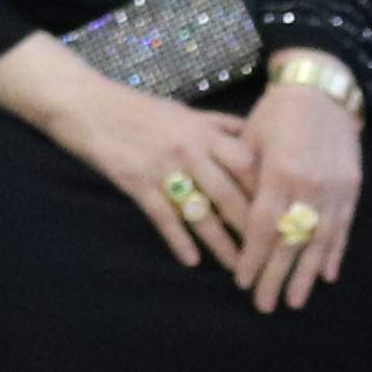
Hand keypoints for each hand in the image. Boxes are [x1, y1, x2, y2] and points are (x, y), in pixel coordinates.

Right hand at [33, 71, 262, 274]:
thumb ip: (218, 124)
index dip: (270, 193)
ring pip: (201, 212)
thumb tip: (252, 132)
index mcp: (204, 131)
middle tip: (273, 256)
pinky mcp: (136, 182)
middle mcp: (189, 150)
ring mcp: (163, 167)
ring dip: (222, 244)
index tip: (287, 217)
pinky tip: (191, 260)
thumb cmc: (135, 107)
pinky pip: (163, 217)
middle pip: (231, 195)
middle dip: (254, 229)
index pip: (249, 165)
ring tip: (239, 269)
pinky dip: (178, 240)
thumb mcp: (182, 109)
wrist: (84, 102)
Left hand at [236, 71, 364, 312]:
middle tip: (265, 305)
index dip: (252, 257)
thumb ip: (241, 178)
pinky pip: (343, 227)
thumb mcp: (248, 139)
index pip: (262, 226)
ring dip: (306, 274)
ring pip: (319, 240)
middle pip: (290, 241)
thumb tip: (227, 217)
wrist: (321, 91)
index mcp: (278, 173)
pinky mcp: (352, 187)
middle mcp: (309, 185)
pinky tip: (326, 275)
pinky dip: (334, 252)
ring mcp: (335, 188)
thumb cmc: (275, 114)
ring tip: (295, 300)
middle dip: (276, 276)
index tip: (242, 282)